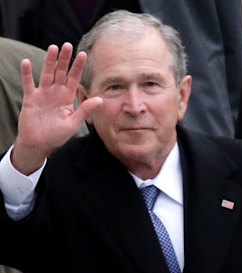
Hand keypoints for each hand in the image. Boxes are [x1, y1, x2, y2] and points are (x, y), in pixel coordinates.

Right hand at [12, 43, 101, 174]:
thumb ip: (85, 110)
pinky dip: (27, 74)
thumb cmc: (57, 135)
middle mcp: (55, 93)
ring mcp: (43, 94)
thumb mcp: (73, 123)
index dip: (78, 67)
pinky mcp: (30, 99)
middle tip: (67, 45)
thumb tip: (100, 99)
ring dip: (49, 61)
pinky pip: (28, 84)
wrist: (39, 144)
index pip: (74, 78)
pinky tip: (27, 62)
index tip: (83, 54)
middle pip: (60, 72)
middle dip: (64, 59)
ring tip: (53, 48)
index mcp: (67, 97)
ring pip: (47, 74)